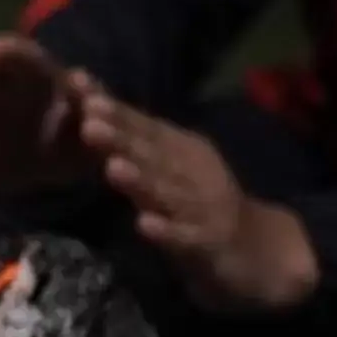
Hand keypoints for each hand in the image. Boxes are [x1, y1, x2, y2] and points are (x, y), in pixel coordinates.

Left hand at [75, 87, 317, 312]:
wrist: (259, 249)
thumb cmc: (197, 204)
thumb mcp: (165, 171)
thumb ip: (132, 146)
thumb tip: (85, 110)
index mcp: (180, 149)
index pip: (141, 124)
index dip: (112, 107)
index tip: (78, 86)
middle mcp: (191, 171)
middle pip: (152, 152)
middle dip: (121, 136)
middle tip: (89, 119)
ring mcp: (202, 207)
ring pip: (167, 192)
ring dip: (140, 180)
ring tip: (113, 168)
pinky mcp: (209, 243)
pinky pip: (184, 238)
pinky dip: (166, 232)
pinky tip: (144, 226)